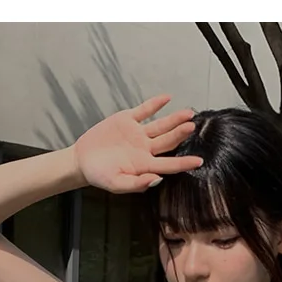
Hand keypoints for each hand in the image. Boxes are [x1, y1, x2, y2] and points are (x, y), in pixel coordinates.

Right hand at [73, 98, 203, 197]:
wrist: (82, 160)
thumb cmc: (99, 175)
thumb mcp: (116, 184)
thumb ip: (135, 184)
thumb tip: (156, 180)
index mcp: (145, 165)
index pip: (169, 164)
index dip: (184, 163)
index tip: (199, 161)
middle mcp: (145, 148)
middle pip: (168, 141)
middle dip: (180, 133)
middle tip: (192, 126)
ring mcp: (137, 133)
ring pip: (160, 125)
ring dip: (174, 119)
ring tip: (188, 112)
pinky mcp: (127, 120)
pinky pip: (144, 110)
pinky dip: (155, 104)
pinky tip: (166, 98)